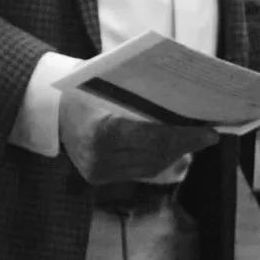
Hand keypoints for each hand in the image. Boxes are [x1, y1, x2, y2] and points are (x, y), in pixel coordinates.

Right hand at [58, 87, 219, 185]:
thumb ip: (146, 93)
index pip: (154, 137)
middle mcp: (98, 157)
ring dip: (175, 154)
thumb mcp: (114, 82)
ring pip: (149, 167)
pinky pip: (136, 172)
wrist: (49, 103)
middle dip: (185, 145)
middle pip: (155, 155)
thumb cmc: (85, 84)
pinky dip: (158, 160)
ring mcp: (96, 171)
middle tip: (209, 136)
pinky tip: (174, 150)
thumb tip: (189, 100)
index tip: (211, 133)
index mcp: (102, 131)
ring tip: (195, 142)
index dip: (184, 136)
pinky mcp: (96, 177)